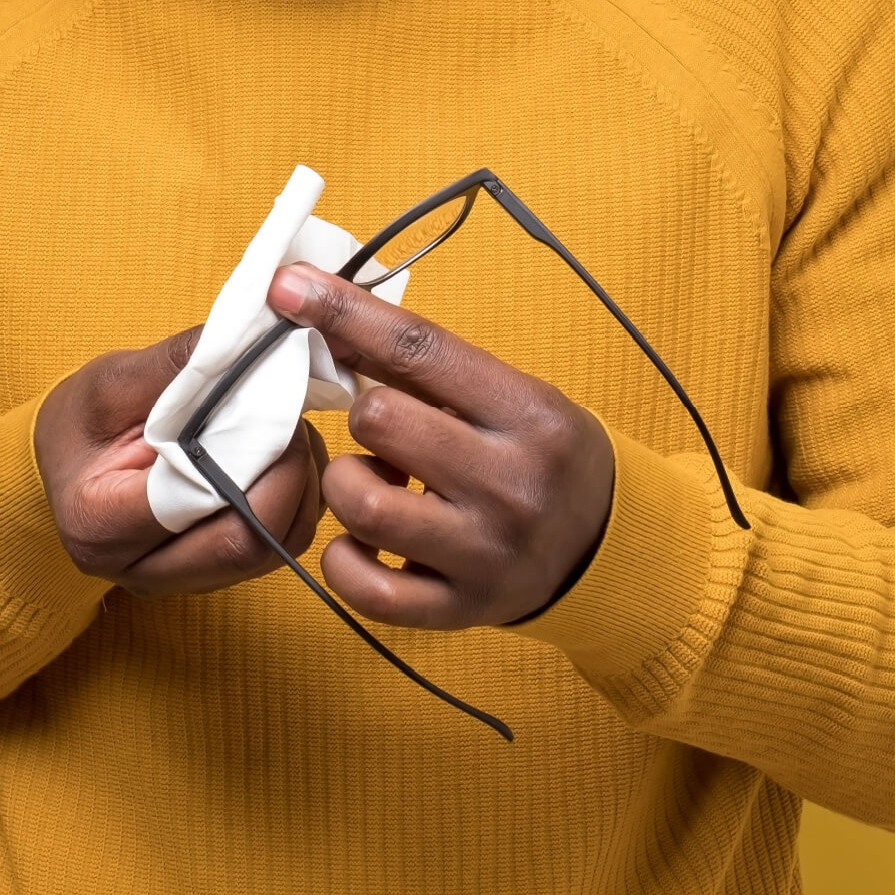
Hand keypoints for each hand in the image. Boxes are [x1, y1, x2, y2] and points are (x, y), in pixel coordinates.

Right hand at [34, 325, 327, 598]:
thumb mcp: (112, 381)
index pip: (204, 505)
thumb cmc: (80, 422)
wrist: (63, 463)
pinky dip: (293, 504)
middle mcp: (140, 570)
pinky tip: (280, 462)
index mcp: (100, 523)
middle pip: (247, 543)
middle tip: (292, 421)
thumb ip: (178, 364)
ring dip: (299, 491)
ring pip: (273, 552)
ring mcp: (177, 581)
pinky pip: (275, 550)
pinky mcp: (207, 577)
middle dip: (288, 476)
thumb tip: (250, 337)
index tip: (275, 408)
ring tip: (287, 437)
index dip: (257, 457)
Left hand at [265, 262, 614, 628]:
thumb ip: (421, 363)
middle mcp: (512, 484)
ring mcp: (486, 552)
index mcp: (529, 414)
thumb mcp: (505, 395)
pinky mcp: (461, 607)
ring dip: (348, 485)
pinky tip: (362, 543)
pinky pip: (366, 588)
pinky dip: (344, 560)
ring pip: (361, 504)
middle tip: (385, 433)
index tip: (290, 287)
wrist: (604, 547)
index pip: (420, 347)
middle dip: (363, 419)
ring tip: (378, 486)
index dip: (344, 312)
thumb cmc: (538, 456)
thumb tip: (325, 316)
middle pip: (379, 421)